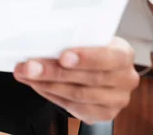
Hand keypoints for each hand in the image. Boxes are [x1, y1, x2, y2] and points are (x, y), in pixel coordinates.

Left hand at [13, 37, 139, 123]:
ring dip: (47, 84)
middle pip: (89, 78)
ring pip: (78, 95)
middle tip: (30, 66)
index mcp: (124, 54)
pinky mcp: (104, 114)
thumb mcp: (87, 39)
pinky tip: (37, 85)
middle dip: (54, 72)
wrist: (97, 67)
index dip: (86, 58)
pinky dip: (52, 95)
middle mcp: (125, 78)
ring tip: (26, 75)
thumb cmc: (90, 49)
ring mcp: (117, 99)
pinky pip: (74, 107)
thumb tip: (41, 40)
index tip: (63, 57)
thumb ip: (72, 40)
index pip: (110, 56)